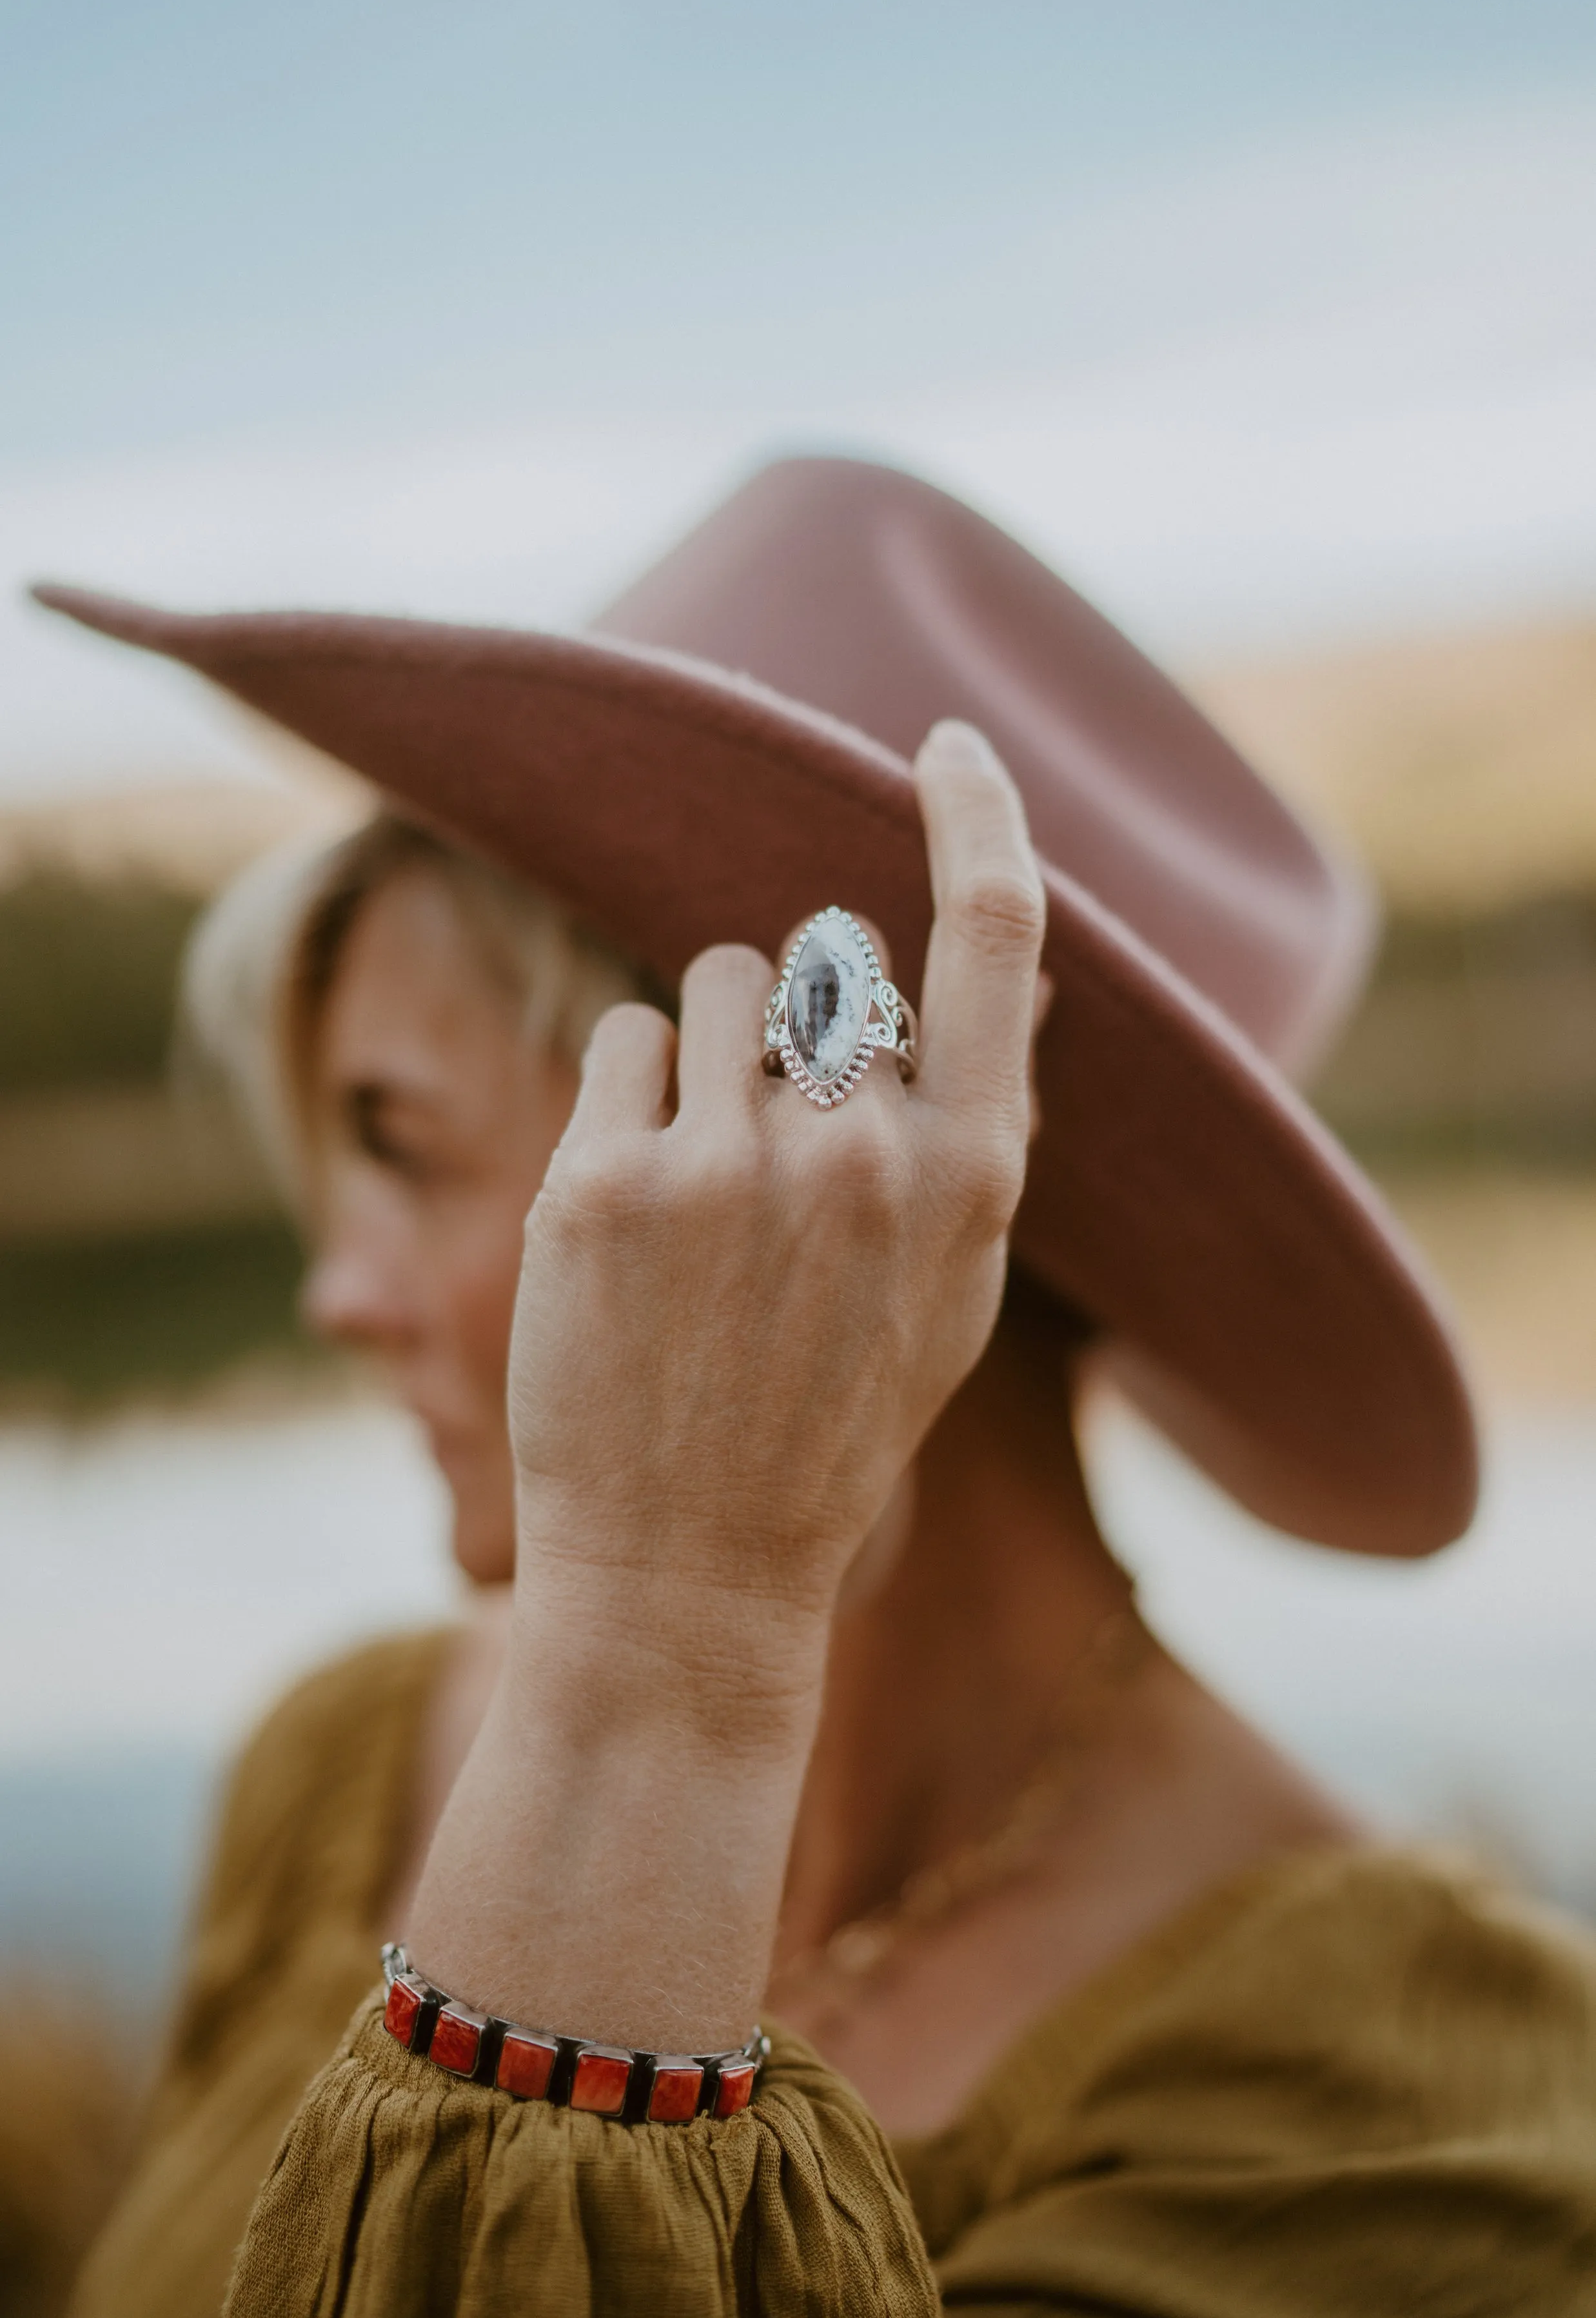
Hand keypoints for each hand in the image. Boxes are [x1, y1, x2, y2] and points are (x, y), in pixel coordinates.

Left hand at [408, 721, 1045, 2043]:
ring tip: (703, 1181)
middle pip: (826, 956)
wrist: (690, 1570)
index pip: (997, 936)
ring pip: (716, 976)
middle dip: (797, 1018)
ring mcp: (729, 1165)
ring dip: (709, 1045)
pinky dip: (630, 1091)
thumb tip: (970, 975)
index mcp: (971, 1178)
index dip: (978, 816)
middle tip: (773, 1155)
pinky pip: (624, 1035)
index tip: (947, 747)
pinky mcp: (605, 1180)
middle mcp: (862, 1153)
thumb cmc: (828, 1422)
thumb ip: (969, 1132)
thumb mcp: (951, 1291)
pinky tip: (635, 1204)